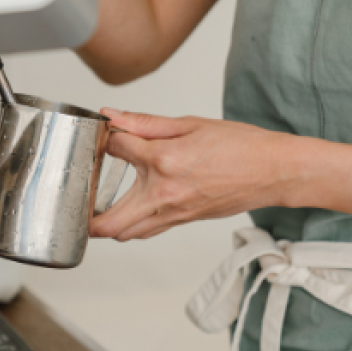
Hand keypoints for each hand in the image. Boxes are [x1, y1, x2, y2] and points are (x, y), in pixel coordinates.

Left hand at [90, 109, 299, 240]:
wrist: (274, 172)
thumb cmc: (241, 146)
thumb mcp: (190, 124)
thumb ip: (145, 123)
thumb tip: (114, 116)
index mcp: (165, 160)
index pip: (116, 149)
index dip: (105, 138)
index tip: (105, 133)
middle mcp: (165, 193)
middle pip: (108, 222)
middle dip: (86, 213)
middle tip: (77, 195)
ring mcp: (174, 213)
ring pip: (126, 234)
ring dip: (106, 224)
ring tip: (96, 205)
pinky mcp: (183, 222)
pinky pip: (147, 231)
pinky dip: (131, 224)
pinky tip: (128, 208)